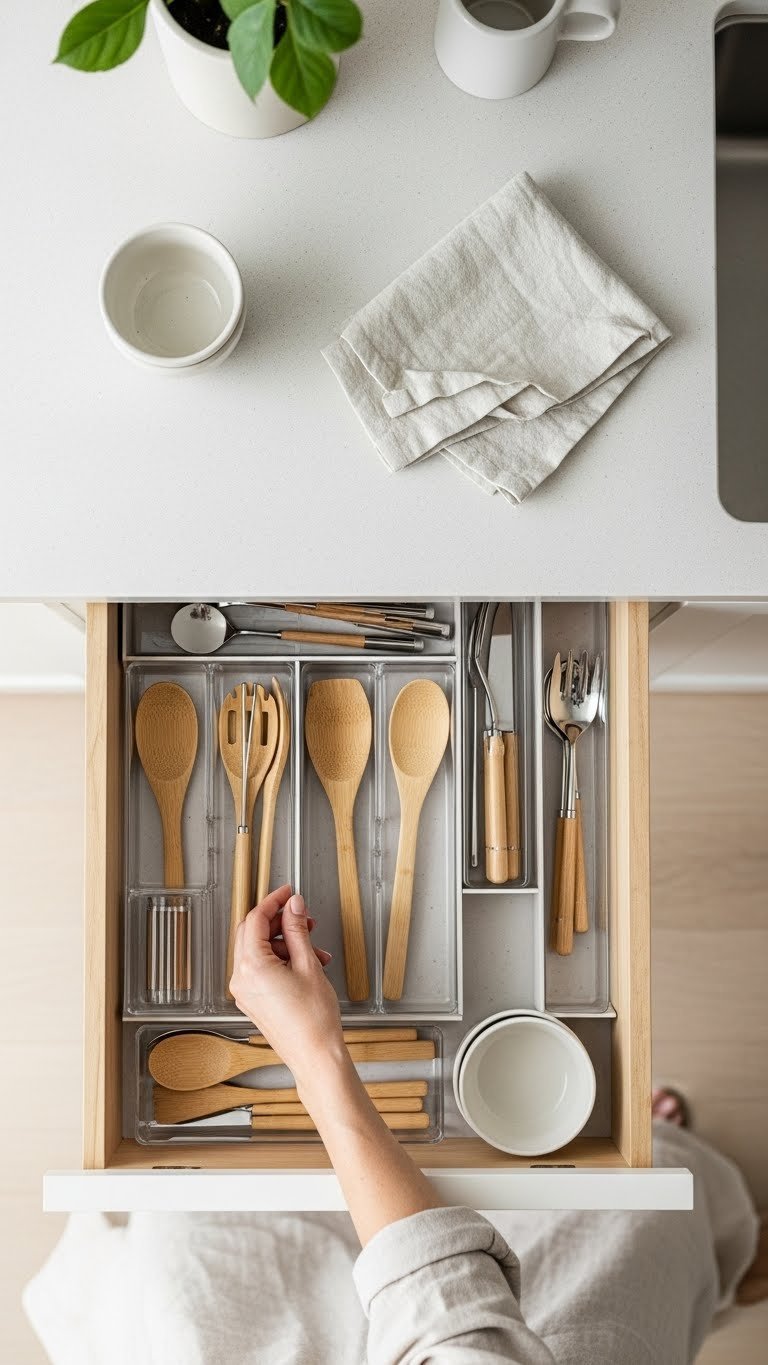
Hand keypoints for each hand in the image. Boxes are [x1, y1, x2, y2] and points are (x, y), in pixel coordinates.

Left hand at [230, 884, 347, 1088]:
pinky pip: (262, 969)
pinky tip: (307, 963)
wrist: (315, 1056)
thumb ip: (297, 930)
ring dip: (285, 943)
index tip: (287, 892)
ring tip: (313, 947)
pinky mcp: (253, 1000)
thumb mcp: (308, 965)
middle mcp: (242, 979)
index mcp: (251, 967)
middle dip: (279, 921)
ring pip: (259, 951)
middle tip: (302, 917)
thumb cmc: (313, 1020)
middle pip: (252, 933)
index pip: (255, 919)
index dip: (273, 901)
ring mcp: (245, 991)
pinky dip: (282, 960)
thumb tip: (293, 907)